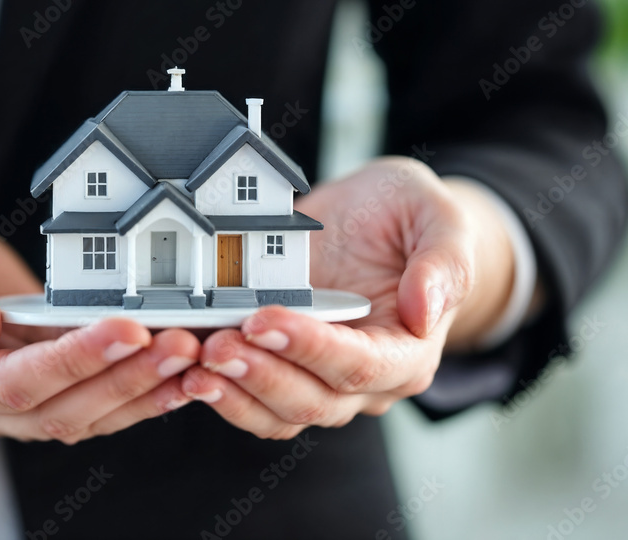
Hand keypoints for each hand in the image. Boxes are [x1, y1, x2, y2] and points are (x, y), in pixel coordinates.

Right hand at [0, 182, 198, 443]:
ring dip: (139, 391)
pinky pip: (84, 397)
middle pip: (55, 411)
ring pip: (78, 415)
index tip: (126, 330)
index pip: (9, 384)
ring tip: (192, 357)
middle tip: (180, 343)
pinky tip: (173, 368)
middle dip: (123, 379)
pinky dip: (132, 387)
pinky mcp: (28, 376)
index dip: (72, 363)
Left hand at [181, 157, 514, 438]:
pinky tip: (183, 369)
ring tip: (192, 360)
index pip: (361, 366)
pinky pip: (249, 400)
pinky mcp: (281, 368)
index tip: (264, 320)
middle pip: (313, 400)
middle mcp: (366, 379)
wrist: (376, 218)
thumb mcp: (436, 214)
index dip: (311, 349)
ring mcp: (320, 379)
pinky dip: (218, 390)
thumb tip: (426, 311)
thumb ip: (444, 262)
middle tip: (216, 346)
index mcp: (408, 349)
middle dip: (260, 375)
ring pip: (277, 413)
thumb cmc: (408, 215)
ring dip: (232, 393)